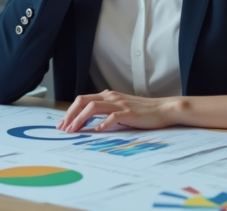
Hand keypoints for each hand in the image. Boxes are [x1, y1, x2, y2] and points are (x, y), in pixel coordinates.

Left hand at [56, 90, 179, 132]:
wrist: (164, 109)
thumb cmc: (142, 112)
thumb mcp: (120, 108)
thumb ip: (106, 111)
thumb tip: (88, 122)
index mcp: (108, 95)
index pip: (82, 100)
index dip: (70, 112)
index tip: (62, 124)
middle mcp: (111, 97)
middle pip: (83, 101)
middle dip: (70, 115)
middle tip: (63, 129)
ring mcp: (120, 104)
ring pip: (93, 107)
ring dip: (80, 119)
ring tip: (73, 131)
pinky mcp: (129, 113)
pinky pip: (112, 117)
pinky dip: (102, 124)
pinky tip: (97, 131)